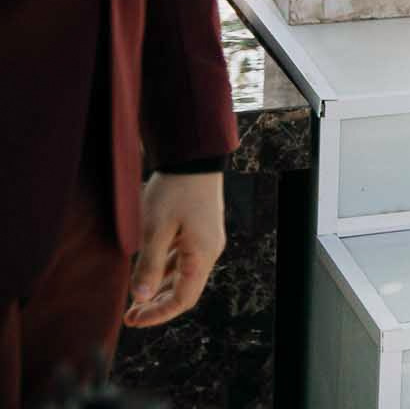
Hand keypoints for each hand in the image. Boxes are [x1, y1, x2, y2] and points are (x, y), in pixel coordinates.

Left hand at [124, 171, 223, 327]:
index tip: (133, 320)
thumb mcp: (155, 229)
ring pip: (183, 276)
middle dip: (157, 305)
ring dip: (160, 290)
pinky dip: (165, 272)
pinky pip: (183, 261)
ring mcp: (206, 242)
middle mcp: (208, 252)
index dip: (159, 314)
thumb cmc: (174, 192)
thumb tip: (140, 298)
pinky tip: (147, 273)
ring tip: (134, 299)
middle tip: (129, 315)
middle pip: (185, 291)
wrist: (193, 159)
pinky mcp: (200, 232)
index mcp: (202, 255)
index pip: (183, 299)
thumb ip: (149, 265)